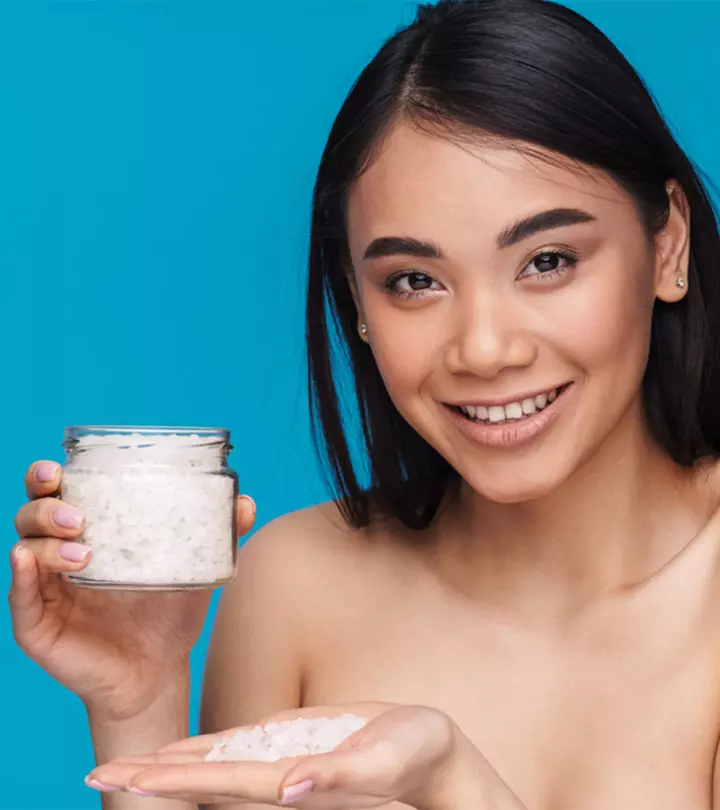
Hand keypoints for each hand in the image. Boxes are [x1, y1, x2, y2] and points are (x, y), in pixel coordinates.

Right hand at [9, 460, 256, 721]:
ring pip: (25, 548)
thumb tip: (245, 502)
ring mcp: (45, 590)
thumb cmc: (169, 613)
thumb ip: (217, 535)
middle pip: (32, 513)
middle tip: (78, 514)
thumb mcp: (193, 569)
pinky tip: (28, 561)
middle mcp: (59, 555)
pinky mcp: (36, 626)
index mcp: (90, 532)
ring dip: (46, 542)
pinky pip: (19, 597)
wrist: (160, 670)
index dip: (49, 475)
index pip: (58, 493)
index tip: (62, 467)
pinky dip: (19, 575)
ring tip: (84, 552)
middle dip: (48, 505)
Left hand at [86, 702, 526, 809]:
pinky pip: (240, 749)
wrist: (430, 748)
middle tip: (96, 776)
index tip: (124, 782)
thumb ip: (343, 778)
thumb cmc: (417, 752)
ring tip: (124, 768)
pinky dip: (205, 752)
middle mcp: (278, 777)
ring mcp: (282, 760)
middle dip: (151, 778)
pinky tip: (183, 754)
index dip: (170, 782)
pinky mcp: (293, 743)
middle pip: (203, 779)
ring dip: (169, 766)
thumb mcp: (387, 758)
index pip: (219, 784)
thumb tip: (291, 788)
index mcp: (294, 780)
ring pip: (215, 765)